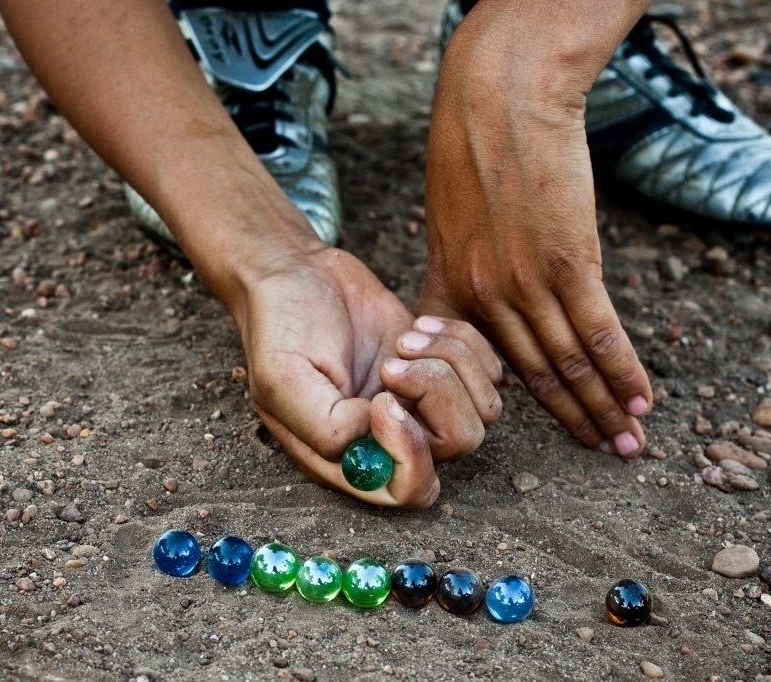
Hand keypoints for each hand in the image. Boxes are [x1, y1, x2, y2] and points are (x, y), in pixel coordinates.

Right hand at [235, 247, 501, 507]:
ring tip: (405, 338)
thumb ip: (325, 425)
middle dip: (436, 393)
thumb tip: (375, 434)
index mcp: (349, 457)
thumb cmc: (281, 327)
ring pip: (483, 408)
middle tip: (392, 359)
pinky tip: (419, 325)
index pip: (408, 489)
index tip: (384, 400)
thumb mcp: (282, 378)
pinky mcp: (444, 367)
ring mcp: (424, 404)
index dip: (411, 454)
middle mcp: (393, 439)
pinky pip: (489, 371)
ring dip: (450, 362)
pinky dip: (463, 341)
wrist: (298, 273)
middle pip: (458, 443)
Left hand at [418, 4, 652, 456]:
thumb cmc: (471, 151)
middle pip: (536, 376)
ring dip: (605, 406)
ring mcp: (525, 285)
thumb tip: (485, 300)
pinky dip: (622, 369)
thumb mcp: (447, 221)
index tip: (554, 428)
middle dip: (575, 420)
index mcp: (451, 293)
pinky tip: (642, 398)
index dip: (529, 404)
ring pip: (569, 363)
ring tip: (630, 442)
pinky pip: (598, 331)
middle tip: (607, 453)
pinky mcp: (566, 262)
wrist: (498, 100)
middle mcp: (485, 300)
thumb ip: (462, 270)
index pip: (493, 367)